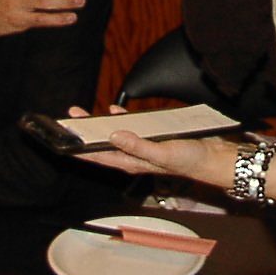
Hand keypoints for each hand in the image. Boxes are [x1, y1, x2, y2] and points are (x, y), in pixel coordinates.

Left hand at [64, 106, 234, 184]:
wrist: (212, 158)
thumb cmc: (189, 161)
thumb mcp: (162, 154)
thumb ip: (138, 146)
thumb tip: (114, 135)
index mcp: (132, 163)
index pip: (98, 157)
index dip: (79, 150)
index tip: (63, 142)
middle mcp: (133, 156)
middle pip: (102, 145)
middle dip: (84, 134)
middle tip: (69, 120)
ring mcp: (141, 147)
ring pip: (114, 136)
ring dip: (99, 126)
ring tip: (83, 115)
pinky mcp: (151, 138)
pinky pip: (131, 128)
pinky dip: (121, 119)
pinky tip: (115, 111)